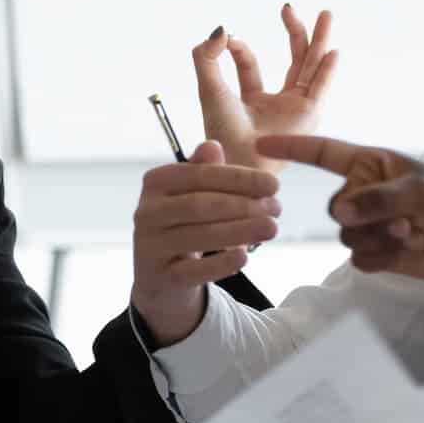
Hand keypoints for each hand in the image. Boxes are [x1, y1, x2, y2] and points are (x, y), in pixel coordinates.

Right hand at [130, 141, 280, 345]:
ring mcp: (150, 245)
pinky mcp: (159, 276)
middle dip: (242, 205)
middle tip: (277, 208)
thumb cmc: (183, 223)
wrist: (159, 273)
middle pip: (199, 205)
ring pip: (197, 236)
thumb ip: (204, 171)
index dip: (238, 178)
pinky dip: (220, 264)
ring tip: (271, 228)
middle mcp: (146, 212)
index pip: (198, 175)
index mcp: (155, 182)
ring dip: (239, 231)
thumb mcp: (191, 193)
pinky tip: (243, 256)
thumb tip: (213, 146)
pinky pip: (192, 270)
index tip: (274, 184)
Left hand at [193, 4, 337, 172]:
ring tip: (326, 14)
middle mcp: (277, 103)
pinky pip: (321, 87)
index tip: (230, 37)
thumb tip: (221, 28)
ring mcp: (295, 108)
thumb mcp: (209, 87)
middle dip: (294, 32)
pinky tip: (332, 51)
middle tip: (289, 7)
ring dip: (318, 40)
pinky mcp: (308, 114)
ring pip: (311, 67)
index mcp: (250, 100)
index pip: (250, 66)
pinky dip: (327, 69)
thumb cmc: (221, 130)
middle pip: (292, 61)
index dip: (239, 47)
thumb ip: (206, 57)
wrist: (238, 157)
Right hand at [256, 133, 423, 283]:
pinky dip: (384, 259)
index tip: (262, 145)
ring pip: (346, 237)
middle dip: (369, 219)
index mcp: (371, 165)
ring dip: (380, 240)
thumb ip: (377, 198)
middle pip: (336, 208)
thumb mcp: (421, 192)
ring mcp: (368, 224)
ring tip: (412, 236)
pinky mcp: (375, 253)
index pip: (323, 154)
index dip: (293, 148)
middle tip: (406, 222)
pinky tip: (409, 252)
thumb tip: (340, 213)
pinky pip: (358, 259)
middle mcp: (364, 192)